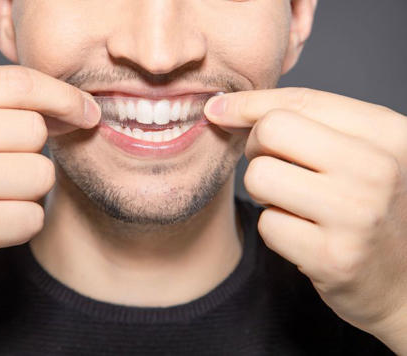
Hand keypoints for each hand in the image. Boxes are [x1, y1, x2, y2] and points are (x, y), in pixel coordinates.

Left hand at [205, 88, 406, 353]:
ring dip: (265, 192)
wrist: (402, 279)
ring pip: (259, 177)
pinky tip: (303, 235)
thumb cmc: (368, 206)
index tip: (219, 108)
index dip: (249, 103)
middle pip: (271, 131)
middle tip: (276, 166)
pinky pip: (267, 224)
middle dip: (258, 148)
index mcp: (389, 133)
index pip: (302, 100)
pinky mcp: (333, 257)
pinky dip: (275, 228)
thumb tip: (223, 107)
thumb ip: (305, 122)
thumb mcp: (358, 152)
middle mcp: (379, 170)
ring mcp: (357, 215)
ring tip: (294, 203)